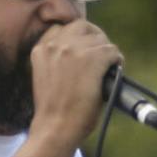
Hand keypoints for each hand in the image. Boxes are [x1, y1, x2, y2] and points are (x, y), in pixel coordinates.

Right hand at [28, 22, 122, 147]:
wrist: (54, 129)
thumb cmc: (52, 111)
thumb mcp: (46, 77)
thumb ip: (57, 60)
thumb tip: (82, 52)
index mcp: (41, 49)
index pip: (62, 28)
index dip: (76, 37)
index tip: (83, 47)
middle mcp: (56, 45)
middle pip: (82, 26)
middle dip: (93, 37)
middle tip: (100, 53)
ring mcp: (74, 50)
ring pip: (100, 39)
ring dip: (105, 52)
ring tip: (107, 67)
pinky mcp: (93, 59)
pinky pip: (112, 51)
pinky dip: (116, 61)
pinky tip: (114, 72)